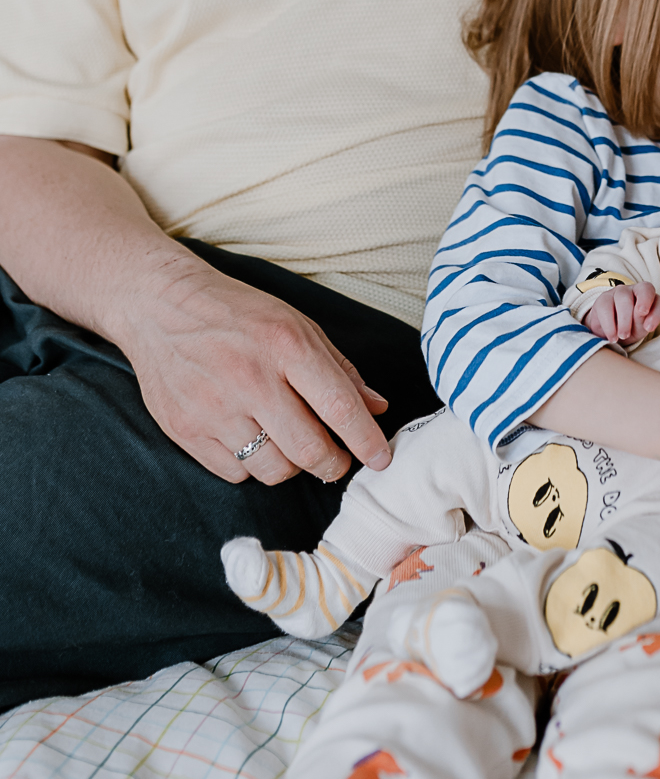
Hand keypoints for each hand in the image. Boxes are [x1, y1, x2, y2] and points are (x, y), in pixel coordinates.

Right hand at [123, 258, 392, 485]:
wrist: (158, 304)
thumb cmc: (236, 312)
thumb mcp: (295, 323)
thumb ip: (338, 368)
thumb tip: (376, 408)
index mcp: (285, 345)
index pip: (338, 406)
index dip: (367, 441)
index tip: (382, 459)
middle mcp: (250, 378)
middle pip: (309, 450)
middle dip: (333, 464)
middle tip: (336, 459)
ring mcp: (213, 408)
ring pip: (273, 469)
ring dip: (292, 466)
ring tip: (289, 444)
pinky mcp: (185, 429)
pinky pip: (234, 473)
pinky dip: (251, 465)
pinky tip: (250, 439)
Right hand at [583, 280, 659, 343]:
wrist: (610, 333)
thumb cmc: (631, 329)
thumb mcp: (640, 329)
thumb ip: (643, 322)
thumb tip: (643, 320)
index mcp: (650, 298)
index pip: (659, 300)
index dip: (656, 313)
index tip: (649, 328)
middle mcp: (636, 290)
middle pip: (642, 291)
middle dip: (638, 312)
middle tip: (633, 331)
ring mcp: (619, 292)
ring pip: (623, 297)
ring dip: (623, 320)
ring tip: (622, 336)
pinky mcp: (603, 298)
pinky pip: (606, 307)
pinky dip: (609, 324)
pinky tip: (612, 336)